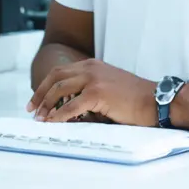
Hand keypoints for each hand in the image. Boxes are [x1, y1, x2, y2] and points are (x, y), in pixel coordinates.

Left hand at [27, 59, 156, 125]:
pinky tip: (53, 123)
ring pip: (59, 89)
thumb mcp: (109, 90)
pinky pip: (70, 106)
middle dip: (40, 94)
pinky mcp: (98, 93)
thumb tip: (66, 111)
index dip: (45, 86)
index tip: (37, 100)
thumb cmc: (135, 100)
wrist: (156, 101)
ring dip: (46, 105)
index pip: (61, 72)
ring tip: (40, 119)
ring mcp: (94, 79)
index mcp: (93, 66)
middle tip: (32, 109)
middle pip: (55, 77)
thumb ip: (88, 94)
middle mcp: (91, 68)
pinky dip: (58, 115)